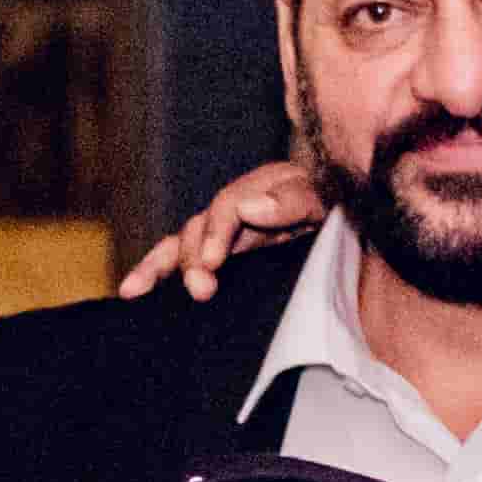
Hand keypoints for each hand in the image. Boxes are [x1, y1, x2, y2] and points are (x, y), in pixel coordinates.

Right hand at [113, 154, 330, 301]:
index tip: (212, 261)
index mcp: (261, 189)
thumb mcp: (325, 197)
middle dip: (192, 259)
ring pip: (181, 245)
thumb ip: (293, 199)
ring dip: (160, 268)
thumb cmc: (337, 208)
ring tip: (135, 290)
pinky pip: (183, 262)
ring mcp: (225, 236)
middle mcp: (235, 209)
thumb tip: (249, 207)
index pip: (227, 206)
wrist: (349, 223)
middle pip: (199, 228)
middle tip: (201, 290)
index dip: (216, 232)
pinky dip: (156, 273)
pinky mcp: (221, 259)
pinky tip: (132, 292)